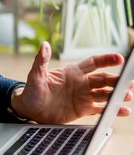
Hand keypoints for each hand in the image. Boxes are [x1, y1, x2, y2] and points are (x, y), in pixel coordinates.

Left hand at [11, 41, 133, 123]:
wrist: (30, 109)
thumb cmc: (32, 89)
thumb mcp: (35, 75)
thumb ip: (41, 60)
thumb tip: (44, 44)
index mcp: (72, 72)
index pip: (93, 63)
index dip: (106, 60)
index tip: (119, 58)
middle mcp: (80, 83)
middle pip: (103, 80)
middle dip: (116, 80)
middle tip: (129, 81)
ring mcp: (83, 96)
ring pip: (104, 94)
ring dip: (117, 94)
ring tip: (128, 96)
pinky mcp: (83, 109)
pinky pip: (100, 108)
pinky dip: (112, 109)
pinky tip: (123, 110)